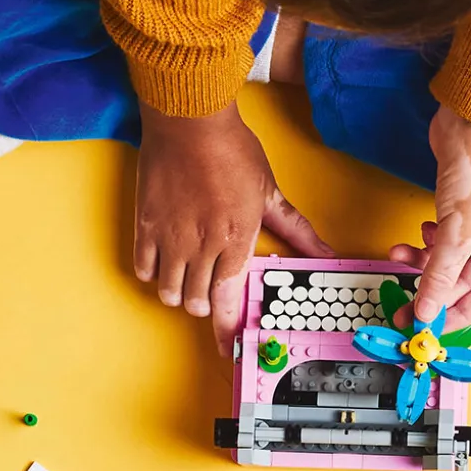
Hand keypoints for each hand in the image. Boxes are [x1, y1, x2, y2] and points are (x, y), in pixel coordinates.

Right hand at [135, 100, 332, 353]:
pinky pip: (144, 269)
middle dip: (206, 306)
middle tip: (211, 294)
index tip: (229, 350)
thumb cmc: (233, 151)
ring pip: (169, 292)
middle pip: (197, 303)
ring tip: (188, 279)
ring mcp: (171, 238)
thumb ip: (296, 230)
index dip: (227, 332)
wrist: (189, 121)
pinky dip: (154, 274)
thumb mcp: (270, 192)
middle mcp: (202, 247)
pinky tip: (165, 263)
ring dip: (180, 294)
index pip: (229, 303)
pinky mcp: (145, 225)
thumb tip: (326, 253)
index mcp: (236, 242)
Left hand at [390, 104, 470, 330]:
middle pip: (464, 284)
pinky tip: (414, 237)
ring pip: (448, 262)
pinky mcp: (461, 212)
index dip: (457, 316)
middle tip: (403, 305)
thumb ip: (439, 276)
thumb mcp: (458, 234)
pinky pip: (441, 242)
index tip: (429, 328)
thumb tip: (425, 311)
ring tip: (399, 259)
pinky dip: (425, 243)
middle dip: (432, 292)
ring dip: (423, 264)